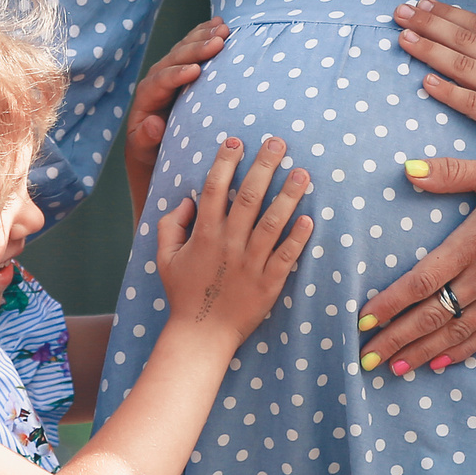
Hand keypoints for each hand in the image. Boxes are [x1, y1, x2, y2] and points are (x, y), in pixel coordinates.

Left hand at [125, 16, 228, 225]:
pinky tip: (222, 25)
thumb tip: (152, 123)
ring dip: (202, 37)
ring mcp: (169, 78)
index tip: (196, 70)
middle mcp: (154, 87)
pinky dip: (205, 37)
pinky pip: (192, 52)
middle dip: (195, 49)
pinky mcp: (183, 77)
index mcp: (144, 104)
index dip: (175, 75)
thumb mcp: (146, 157)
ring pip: (183, 51)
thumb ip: (145, 141)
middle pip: (172, 60)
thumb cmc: (153, 165)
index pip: (158, 83)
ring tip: (224, 28)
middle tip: (219, 39)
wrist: (157, 165)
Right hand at [155, 135, 313, 344]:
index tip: (236, 140)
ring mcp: (250, 263)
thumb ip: (169, 225)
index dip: (225, 162)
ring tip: (302, 173)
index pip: (215, 189)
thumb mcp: (165, 257)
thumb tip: (187, 200)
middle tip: (278, 143)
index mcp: (204, 235)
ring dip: (288, 196)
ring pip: (272, 223)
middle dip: (264, 166)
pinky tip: (310, 219)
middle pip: (248, 198)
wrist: (201, 334)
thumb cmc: (183, 293)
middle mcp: (229, 244)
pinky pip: (286, 256)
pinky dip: (298, 238)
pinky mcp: (269, 283)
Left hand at [355, 156, 475, 377]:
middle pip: (434, 315)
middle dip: (397, 339)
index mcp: (475, 242)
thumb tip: (408, 170)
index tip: (364, 320)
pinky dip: (461, 352)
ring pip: (458, 332)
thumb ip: (450, 173)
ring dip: (423, 352)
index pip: (423, 281)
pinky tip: (439, 364)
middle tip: (367, 358)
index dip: (391, 304)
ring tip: (395, 368)